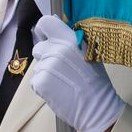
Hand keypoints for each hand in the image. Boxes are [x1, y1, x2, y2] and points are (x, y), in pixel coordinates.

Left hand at [30, 16, 123, 131]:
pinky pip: (35, 81)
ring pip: (37, 66)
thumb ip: (70, 39)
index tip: (46, 38)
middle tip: (60, 70)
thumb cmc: (95, 82)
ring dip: (45, 73)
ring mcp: (48, 65)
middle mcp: (58, 49)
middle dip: (45, 57)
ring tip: (62, 82)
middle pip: (38, 47)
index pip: (45, 23)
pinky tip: (57, 91)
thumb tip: (56, 23)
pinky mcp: (41, 82)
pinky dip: (43, 87)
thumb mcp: (89, 53)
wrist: (97, 108)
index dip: (43, 31)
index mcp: (70, 39)